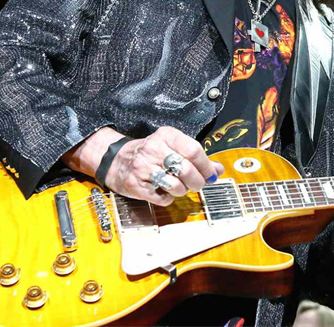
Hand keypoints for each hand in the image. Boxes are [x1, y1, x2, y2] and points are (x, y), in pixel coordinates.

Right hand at [63, 126, 223, 206]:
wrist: (115, 161)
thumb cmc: (150, 154)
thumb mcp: (172, 147)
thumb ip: (196, 157)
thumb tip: (217, 169)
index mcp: (166, 136)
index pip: (193, 150)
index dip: (206, 166)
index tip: (211, 174)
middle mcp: (154, 149)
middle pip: (186, 169)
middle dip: (197, 182)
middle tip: (197, 184)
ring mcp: (143, 167)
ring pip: (176, 186)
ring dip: (182, 191)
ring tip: (178, 186)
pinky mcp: (136, 185)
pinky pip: (163, 198)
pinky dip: (168, 198)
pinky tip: (163, 191)